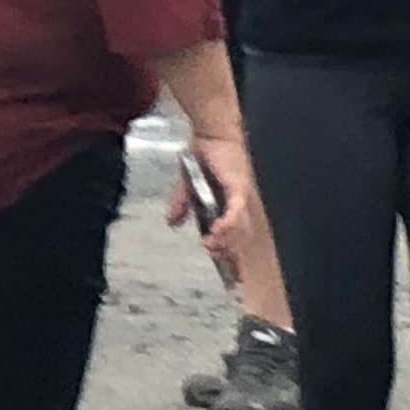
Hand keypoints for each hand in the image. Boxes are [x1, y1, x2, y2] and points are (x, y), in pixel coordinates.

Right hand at [167, 135, 259, 281]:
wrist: (208, 133)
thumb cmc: (202, 156)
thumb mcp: (186, 185)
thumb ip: (180, 204)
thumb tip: (170, 222)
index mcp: (225, 210)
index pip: (232, 240)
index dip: (232, 258)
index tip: (230, 275)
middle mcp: (236, 207)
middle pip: (239, 239)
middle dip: (231, 255)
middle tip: (219, 262)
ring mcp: (239, 198)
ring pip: (238, 228)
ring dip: (226, 241)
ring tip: (212, 247)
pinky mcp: (238, 188)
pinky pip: (236, 210)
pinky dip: (228, 223)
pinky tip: (218, 232)